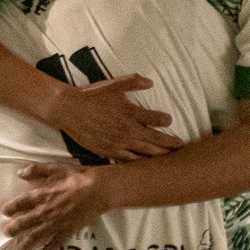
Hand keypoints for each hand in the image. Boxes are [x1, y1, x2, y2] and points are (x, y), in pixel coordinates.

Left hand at [1, 162, 111, 249]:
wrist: (97, 190)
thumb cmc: (76, 177)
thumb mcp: (55, 168)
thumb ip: (36, 170)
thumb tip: (20, 173)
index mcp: (40, 196)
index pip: (19, 204)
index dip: (9, 208)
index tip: (4, 212)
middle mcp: (44, 212)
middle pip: (24, 223)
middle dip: (13, 229)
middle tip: (7, 233)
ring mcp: (55, 223)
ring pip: (35, 237)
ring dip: (25, 243)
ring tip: (19, 249)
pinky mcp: (66, 231)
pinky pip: (55, 244)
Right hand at [44, 75, 180, 160]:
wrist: (69, 110)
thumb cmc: (92, 96)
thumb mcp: (114, 85)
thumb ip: (134, 82)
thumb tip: (151, 82)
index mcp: (131, 113)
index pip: (157, 120)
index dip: (166, 120)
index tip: (169, 120)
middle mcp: (127, 131)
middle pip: (155, 141)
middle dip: (170, 144)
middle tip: (180, 147)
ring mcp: (118, 144)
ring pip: (144, 154)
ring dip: (157, 156)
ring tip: (167, 159)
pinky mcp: (108, 152)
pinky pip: (127, 161)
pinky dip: (138, 163)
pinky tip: (143, 166)